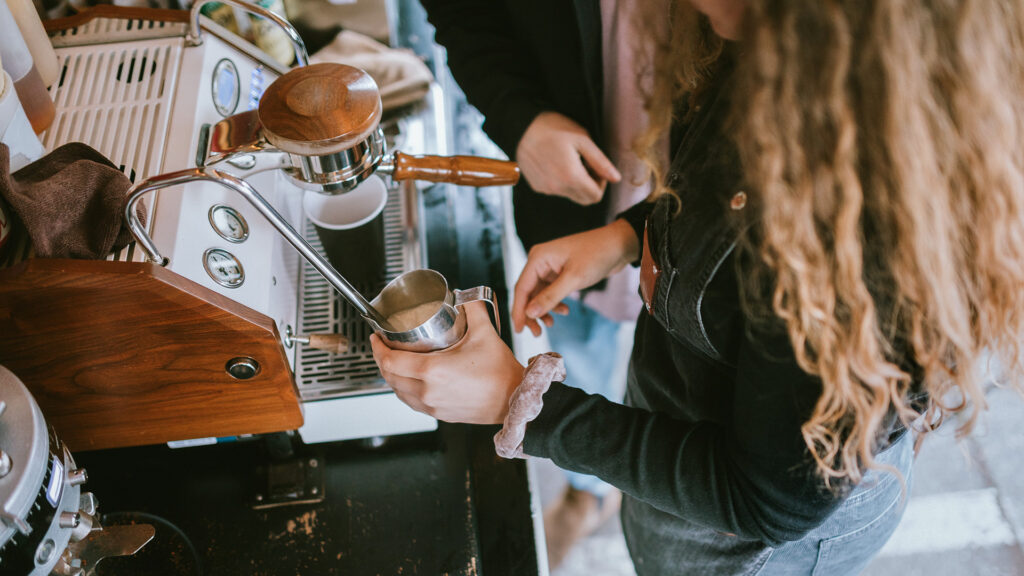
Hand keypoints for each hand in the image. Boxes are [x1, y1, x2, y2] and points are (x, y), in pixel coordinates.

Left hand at [370, 301, 524, 424]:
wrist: (514, 400)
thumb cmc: (501, 373)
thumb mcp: (485, 333)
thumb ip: (472, 308)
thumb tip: (463, 295)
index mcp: (432, 371)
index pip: (390, 360)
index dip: (377, 348)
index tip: (376, 337)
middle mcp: (428, 391)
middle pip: (389, 376)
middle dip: (381, 359)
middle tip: (382, 345)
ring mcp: (432, 406)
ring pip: (398, 391)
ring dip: (391, 376)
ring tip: (394, 361)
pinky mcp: (439, 414)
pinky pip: (411, 402)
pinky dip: (404, 390)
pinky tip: (410, 380)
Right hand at [513, 219, 639, 335]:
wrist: (618, 245)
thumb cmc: (596, 255)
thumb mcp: (574, 278)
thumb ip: (550, 297)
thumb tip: (529, 313)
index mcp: (538, 258)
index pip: (521, 288)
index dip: (518, 311)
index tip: (518, 330)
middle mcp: (540, 262)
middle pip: (528, 293)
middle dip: (531, 314)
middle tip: (536, 333)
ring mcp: (550, 268)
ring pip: (538, 295)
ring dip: (543, 310)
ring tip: (551, 324)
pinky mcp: (560, 273)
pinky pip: (550, 292)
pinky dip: (554, 304)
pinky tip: (564, 311)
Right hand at [516, 112, 620, 204]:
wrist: (522, 127)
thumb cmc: (554, 129)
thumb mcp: (583, 140)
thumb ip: (601, 162)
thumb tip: (616, 178)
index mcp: (572, 177)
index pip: (596, 196)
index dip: (601, 183)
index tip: (596, 168)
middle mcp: (558, 188)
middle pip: (584, 200)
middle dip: (590, 185)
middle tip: (585, 165)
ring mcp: (546, 189)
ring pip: (571, 195)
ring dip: (576, 183)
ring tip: (570, 161)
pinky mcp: (537, 186)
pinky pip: (556, 191)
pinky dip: (562, 182)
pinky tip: (556, 163)